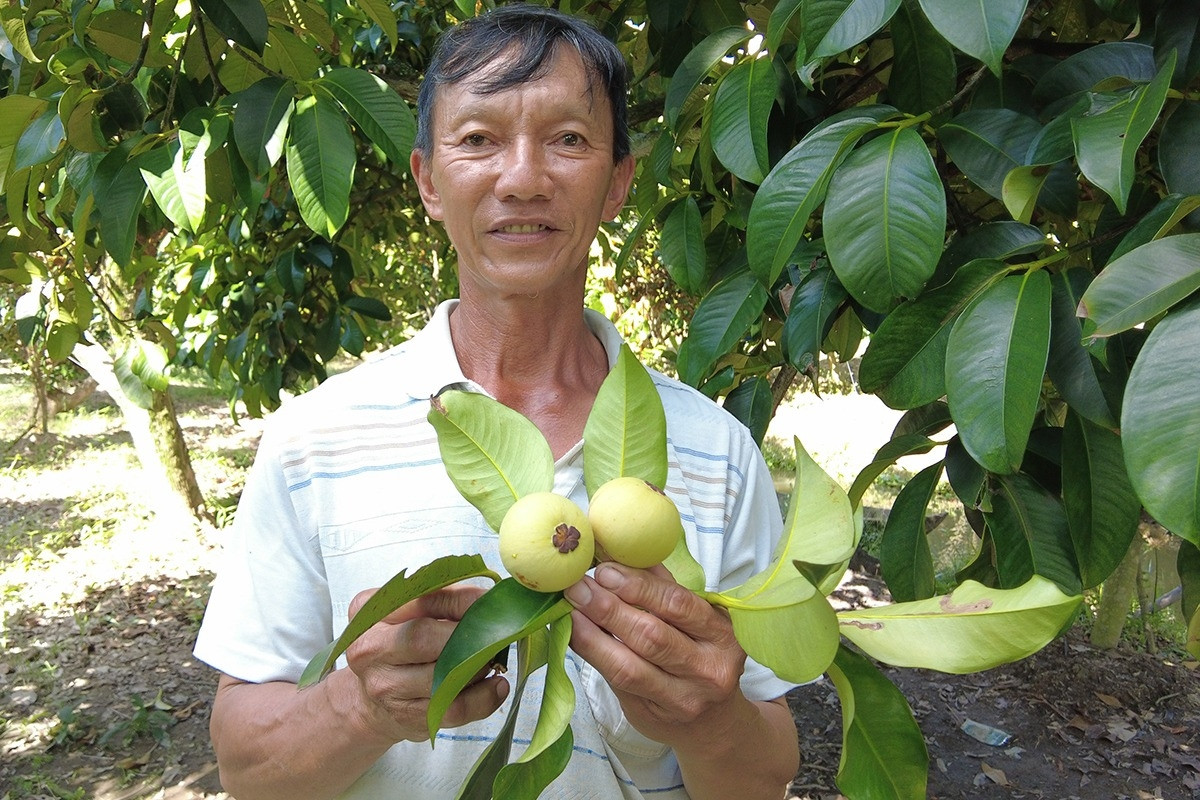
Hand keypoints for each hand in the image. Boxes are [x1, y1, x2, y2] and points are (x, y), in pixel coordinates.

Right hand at [343, 584, 509, 743]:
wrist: (372, 700)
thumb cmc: (399, 646)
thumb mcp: (410, 613)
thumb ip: (444, 599)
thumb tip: (487, 599)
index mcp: (371, 614)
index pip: (419, 601)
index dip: (460, 601)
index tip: (489, 601)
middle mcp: (369, 650)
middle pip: (423, 638)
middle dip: (466, 635)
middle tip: (495, 633)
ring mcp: (385, 688)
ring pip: (440, 677)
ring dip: (479, 668)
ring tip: (495, 659)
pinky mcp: (407, 718)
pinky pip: (452, 709)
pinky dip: (483, 699)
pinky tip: (497, 686)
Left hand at [564, 562, 747, 746]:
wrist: (710, 721)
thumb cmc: (698, 655)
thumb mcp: (696, 620)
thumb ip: (664, 588)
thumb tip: (621, 551)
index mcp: (722, 635)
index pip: (678, 605)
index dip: (638, 587)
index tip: (605, 570)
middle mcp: (708, 670)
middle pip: (651, 636)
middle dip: (609, 608)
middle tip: (578, 587)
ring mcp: (682, 699)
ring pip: (629, 666)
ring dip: (593, 634)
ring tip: (571, 610)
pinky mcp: (653, 717)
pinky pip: (616, 684)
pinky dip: (593, 657)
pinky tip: (577, 636)